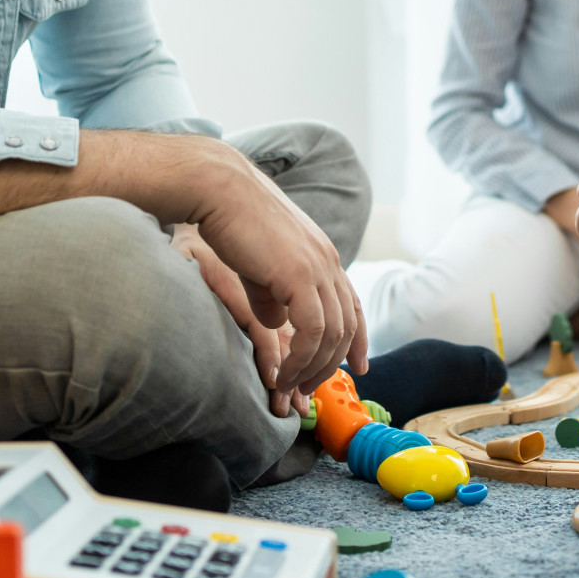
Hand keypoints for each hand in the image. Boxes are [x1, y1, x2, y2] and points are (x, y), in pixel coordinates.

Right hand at [182, 146, 368, 394]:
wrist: (220, 188)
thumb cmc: (232, 220)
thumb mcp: (259, 264)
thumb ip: (273, 293)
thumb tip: (278, 321)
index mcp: (323, 255)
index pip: (352, 304)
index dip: (358, 339)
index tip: (357, 367)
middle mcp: (329, 261)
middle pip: (347, 325)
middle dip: (332, 363)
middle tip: (310, 389)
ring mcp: (318, 267)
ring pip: (333, 333)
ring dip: (314, 367)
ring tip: (290, 385)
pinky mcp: (300, 275)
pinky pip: (313, 331)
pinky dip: (302, 358)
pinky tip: (284, 372)